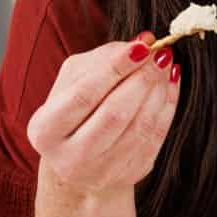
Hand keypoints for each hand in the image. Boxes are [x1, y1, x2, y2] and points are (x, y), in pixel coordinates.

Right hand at [25, 32, 180, 198]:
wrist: (78, 165)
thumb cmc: (74, 113)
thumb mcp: (72, 83)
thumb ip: (102, 59)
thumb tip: (143, 42)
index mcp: (46, 130)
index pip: (84, 94)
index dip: (115, 68)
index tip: (141, 46)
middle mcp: (70, 157)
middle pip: (115, 113)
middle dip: (142, 78)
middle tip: (159, 53)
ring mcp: (102, 171)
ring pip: (141, 126)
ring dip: (159, 90)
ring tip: (165, 64)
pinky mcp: (129, 175)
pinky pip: (156, 137)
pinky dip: (168, 106)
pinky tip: (170, 84)